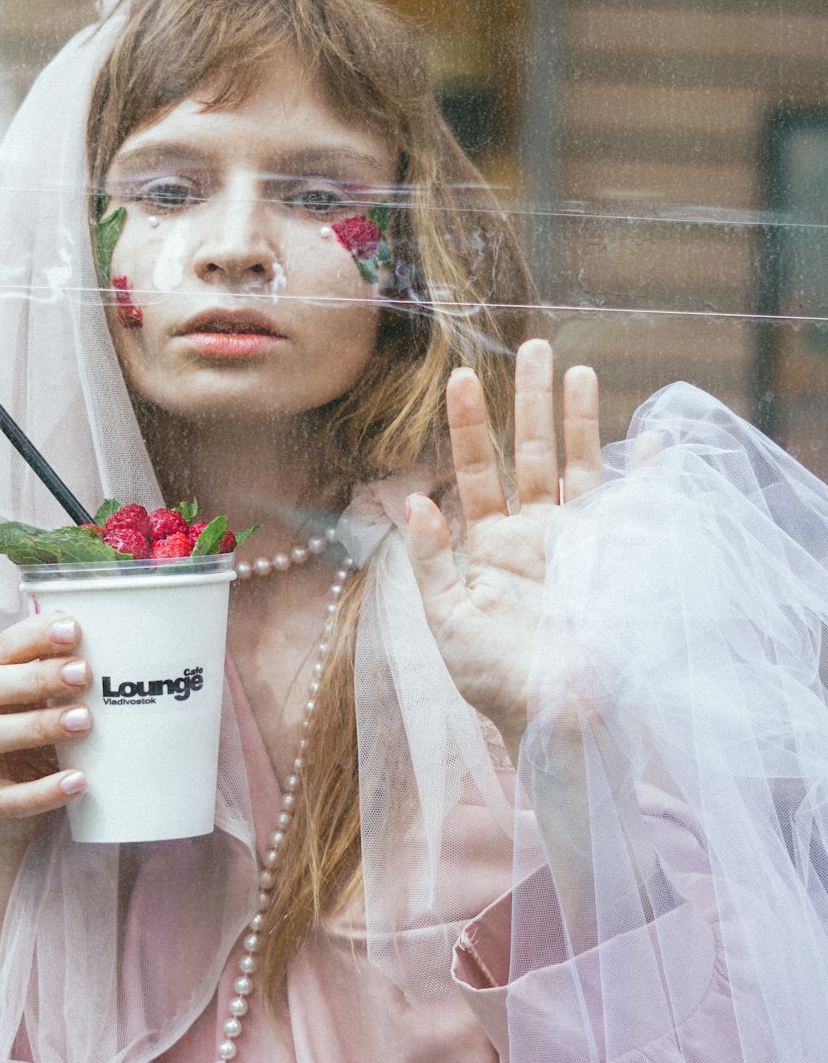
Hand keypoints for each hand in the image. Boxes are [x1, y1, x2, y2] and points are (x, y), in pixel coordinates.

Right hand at [0, 613, 91, 853]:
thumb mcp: (38, 705)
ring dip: (38, 725)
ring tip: (84, 721)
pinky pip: (7, 798)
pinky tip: (78, 781)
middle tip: (84, 674)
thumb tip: (115, 648)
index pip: (2, 649)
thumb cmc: (28, 744)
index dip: (35, 636)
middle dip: (36, 677)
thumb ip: (60, 679)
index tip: (74, 629)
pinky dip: (43, 790)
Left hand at [404, 340, 602, 761]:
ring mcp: (576, 543)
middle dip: (530, 401)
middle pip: (531, 453)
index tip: (462, 377)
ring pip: (577, 467)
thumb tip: (413, 499)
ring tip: (576, 370)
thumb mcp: (444, 620)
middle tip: (533, 344)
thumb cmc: (492, 678)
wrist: (550, 718)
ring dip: (578, 420)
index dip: (471, 424)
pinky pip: (629, 508)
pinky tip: (649, 439)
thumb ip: (431, 559)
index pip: (476, 469)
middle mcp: (534, 533)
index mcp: (490, 544)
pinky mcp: (610, 559)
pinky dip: (642, 473)